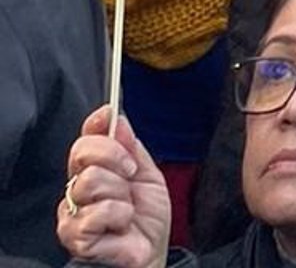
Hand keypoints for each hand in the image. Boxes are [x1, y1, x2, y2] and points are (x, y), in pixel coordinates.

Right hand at [58, 111, 169, 267]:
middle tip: (131, 176)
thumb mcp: (147, 173)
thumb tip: (117, 119)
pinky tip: (120, 225)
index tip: (108, 114)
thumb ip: (131, 147)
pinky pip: (97, 211)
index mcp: (94, 169)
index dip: (95, 123)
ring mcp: (73, 212)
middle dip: (116, 158)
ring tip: (126, 208)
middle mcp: (78, 188)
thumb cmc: (147, 218)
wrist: (151, 252)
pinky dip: (118, 215)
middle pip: (83, 152)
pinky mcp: (75, 235)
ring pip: (90, 179)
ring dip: (119, 193)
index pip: (85, 138)